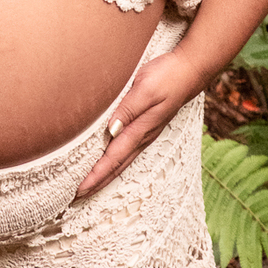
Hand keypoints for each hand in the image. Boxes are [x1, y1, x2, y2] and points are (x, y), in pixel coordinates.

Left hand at [74, 51, 198, 199]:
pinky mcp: (147, 127)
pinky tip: (110, 163)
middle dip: (97, 183)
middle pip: (116, 167)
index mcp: (140, 129)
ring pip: (122, 161)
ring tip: (90, 186)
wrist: (189, 70)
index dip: (95, 176)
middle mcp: (143, 136)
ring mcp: (146, 133)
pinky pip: (127, 152)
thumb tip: (111, 131)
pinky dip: (115, 163)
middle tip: (77, 197)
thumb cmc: (167, 76)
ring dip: (105, 176)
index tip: (79, 190)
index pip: (112, 159)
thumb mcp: (145, 89)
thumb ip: (128, 109)